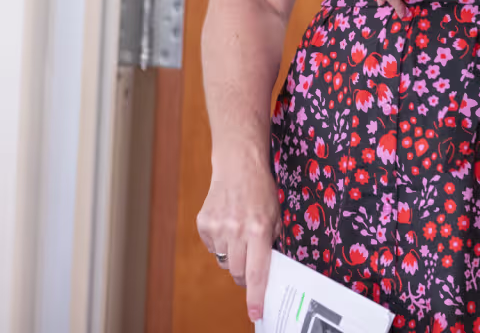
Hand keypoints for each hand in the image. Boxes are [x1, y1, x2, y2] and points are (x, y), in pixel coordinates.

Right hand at [196, 143, 279, 321]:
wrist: (238, 164)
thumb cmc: (261, 190)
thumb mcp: (276, 216)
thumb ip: (271, 243)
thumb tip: (266, 271)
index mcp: (259, 230)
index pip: (257, 272)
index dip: (256, 296)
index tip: (256, 314)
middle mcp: (237, 230)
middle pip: (236, 272)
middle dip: (243, 274)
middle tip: (249, 262)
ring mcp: (217, 227)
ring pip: (223, 261)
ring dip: (231, 255)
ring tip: (239, 232)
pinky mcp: (203, 223)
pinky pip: (211, 247)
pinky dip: (219, 242)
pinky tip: (226, 223)